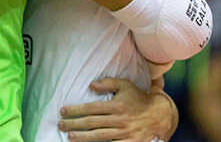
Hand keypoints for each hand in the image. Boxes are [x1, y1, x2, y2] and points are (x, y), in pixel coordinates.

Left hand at [59, 78, 173, 141]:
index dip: (76, 110)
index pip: (92, 108)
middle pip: (92, 123)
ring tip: (70, 137)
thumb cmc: (138, 98)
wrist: (159, 115)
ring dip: (83, 137)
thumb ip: (107, 82)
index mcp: (117, 105)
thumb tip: (90, 85)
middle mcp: (120, 120)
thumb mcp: (125, 85)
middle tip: (61, 125)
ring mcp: (125, 133)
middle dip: (75, 124)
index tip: (63, 111)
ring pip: (99, 136)